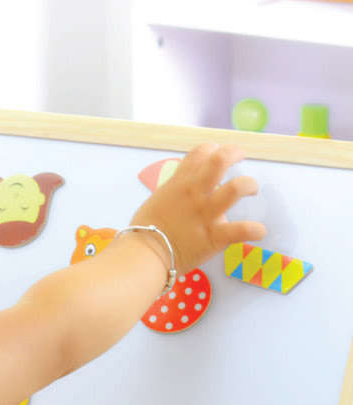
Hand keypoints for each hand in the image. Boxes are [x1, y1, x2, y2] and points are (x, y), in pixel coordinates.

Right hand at [130, 143, 265, 273]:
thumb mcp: (156, 202)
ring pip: (237, 187)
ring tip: (251, 189)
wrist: (144, 255)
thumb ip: (173, 194)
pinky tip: (260, 231)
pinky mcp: (215, 236)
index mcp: (179, 183)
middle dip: (234, 153)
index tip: (216, 153)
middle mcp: (195, 193)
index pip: (200, 153)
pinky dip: (255, 229)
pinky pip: (243, 229)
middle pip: (220, 160)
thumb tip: (179, 197)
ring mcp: (206, 213)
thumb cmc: (144, 231)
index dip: (211, 149)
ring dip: (249, 185)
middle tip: (239, 157)